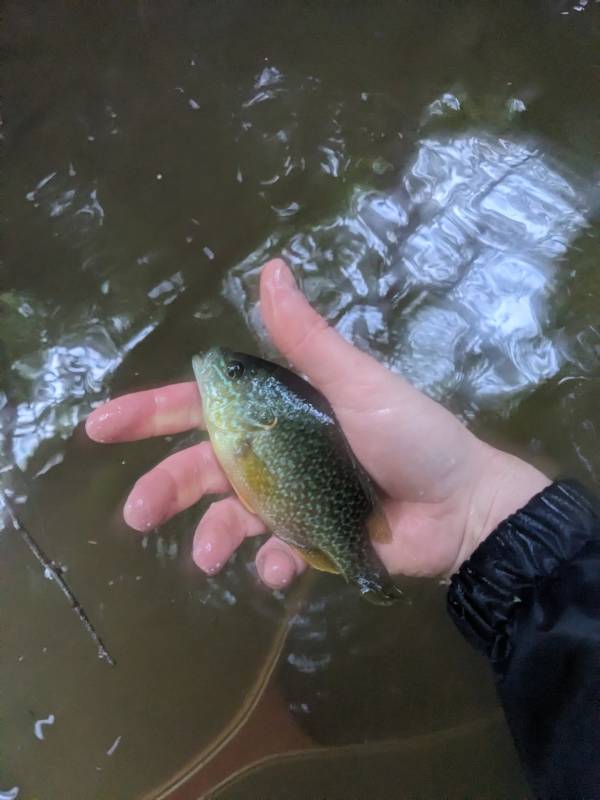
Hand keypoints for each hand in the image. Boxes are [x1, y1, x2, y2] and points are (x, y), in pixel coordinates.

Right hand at [86, 259, 549, 588]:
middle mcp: (273, 452)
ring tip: (207, 558)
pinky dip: (269, 565)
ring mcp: (288, 499)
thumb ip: (308, 338)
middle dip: (164, 489)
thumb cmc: (411, 435)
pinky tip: (279, 569)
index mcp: (276, 408)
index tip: (101, 426)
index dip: (150, 413)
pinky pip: (273, 555)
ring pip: (228, 517)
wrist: (461, 505)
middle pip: (201, 468)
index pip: (202, 405)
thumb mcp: (356, 382)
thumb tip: (272, 266)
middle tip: (135, 513)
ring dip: (210, 537)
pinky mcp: (308, 541)